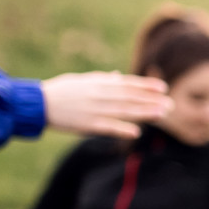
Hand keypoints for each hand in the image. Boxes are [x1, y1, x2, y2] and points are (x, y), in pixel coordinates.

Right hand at [42, 71, 170, 138]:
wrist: (38, 103)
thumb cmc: (60, 90)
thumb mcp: (82, 80)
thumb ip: (101, 80)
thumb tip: (117, 76)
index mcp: (98, 83)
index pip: (128, 83)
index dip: (146, 86)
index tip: (163, 88)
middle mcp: (99, 95)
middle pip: (131, 97)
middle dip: (151, 100)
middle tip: (171, 104)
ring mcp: (94, 109)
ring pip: (124, 111)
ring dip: (144, 113)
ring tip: (162, 114)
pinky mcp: (86, 124)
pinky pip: (107, 127)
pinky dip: (122, 129)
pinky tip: (136, 132)